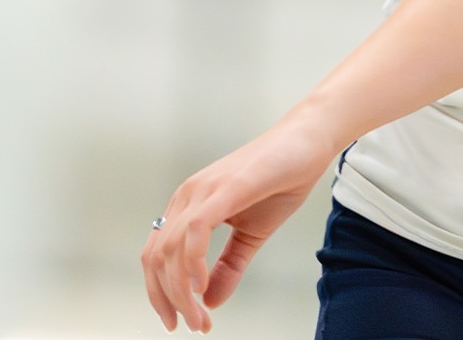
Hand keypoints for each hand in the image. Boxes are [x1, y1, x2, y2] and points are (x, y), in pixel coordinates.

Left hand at [141, 112, 339, 332]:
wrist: (307, 142)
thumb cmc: (280, 180)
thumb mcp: (252, 235)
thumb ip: (229, 267)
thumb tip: (209, 303)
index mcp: (188, 206)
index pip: (155, 255)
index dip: (162, 294)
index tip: (183, 322)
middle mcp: (187, 197)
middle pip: (155, 258)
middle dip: (167, 299)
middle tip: (192, 326)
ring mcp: (203, 191)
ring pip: (170, 250)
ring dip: (180, 291)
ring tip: (199, 316)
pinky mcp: (225, 189)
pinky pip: (195, 231)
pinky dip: (192, 263)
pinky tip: (202, 286)